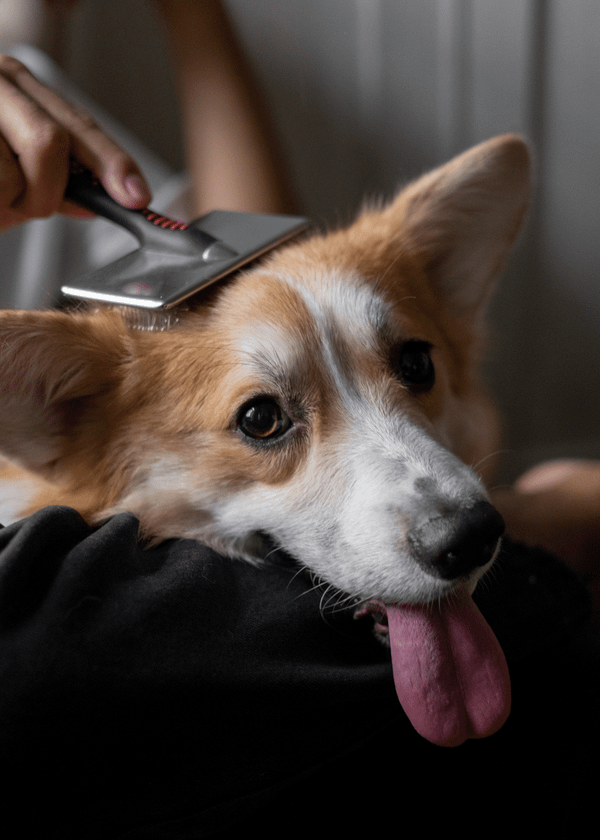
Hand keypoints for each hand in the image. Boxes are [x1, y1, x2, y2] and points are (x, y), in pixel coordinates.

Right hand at [0, 55, 151, 232]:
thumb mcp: (11, 164)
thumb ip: (55, 175)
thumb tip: (97, 201)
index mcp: (15, 84)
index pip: (77, 124)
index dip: (112, 163)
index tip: (136, 197)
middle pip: (50, 142)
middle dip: (47, 192)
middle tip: (28, 208)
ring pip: (11, 173)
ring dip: (5, 205)